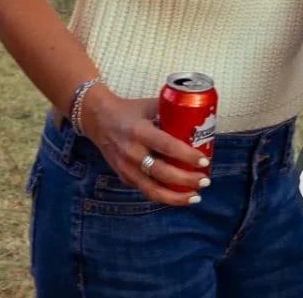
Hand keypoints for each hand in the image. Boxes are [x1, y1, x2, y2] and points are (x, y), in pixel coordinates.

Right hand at [75, 90, 208, 205]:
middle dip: (186, 180)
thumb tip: (200, 120)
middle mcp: (132, 152)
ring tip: (195, 196)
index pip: (167, 146)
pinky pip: (145, 190)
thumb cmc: (129, 110)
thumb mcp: (149, 105)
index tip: (204, 161)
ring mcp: (126, 167)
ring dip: (176, 196)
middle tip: (205, 180)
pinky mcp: (123, 176)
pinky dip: (163, 195)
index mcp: (140, 131)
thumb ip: (171, 113)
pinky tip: (179, 196)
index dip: (186, 156)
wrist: (97, 119)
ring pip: (153, 190)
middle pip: (162, 173)